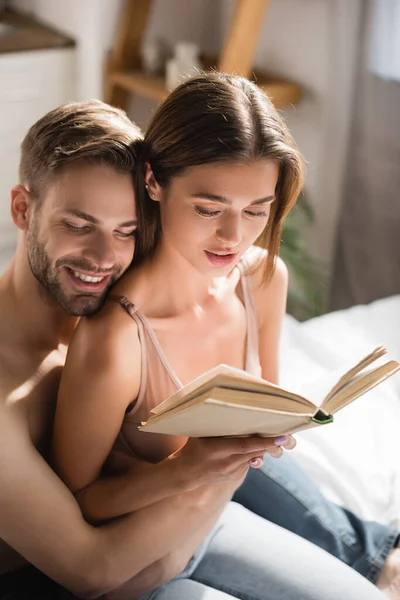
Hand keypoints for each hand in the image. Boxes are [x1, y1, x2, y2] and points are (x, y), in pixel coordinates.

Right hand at [170, 434, 295, 488]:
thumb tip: (233, 407)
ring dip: (264, 448)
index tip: (283, 437)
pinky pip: (249, 463)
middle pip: (255, 452)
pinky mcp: (235, 477)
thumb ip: (217, 424)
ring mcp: (231, 472)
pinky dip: (255, 454)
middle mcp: (226, 463)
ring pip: (255, 458)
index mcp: (217, 450)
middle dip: (272, 444)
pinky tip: (257, 447)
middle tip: (287, 435)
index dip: (266, 442)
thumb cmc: (193, 446)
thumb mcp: (201, 432)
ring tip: (275, 438)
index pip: (246, 446)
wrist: (185, 473)